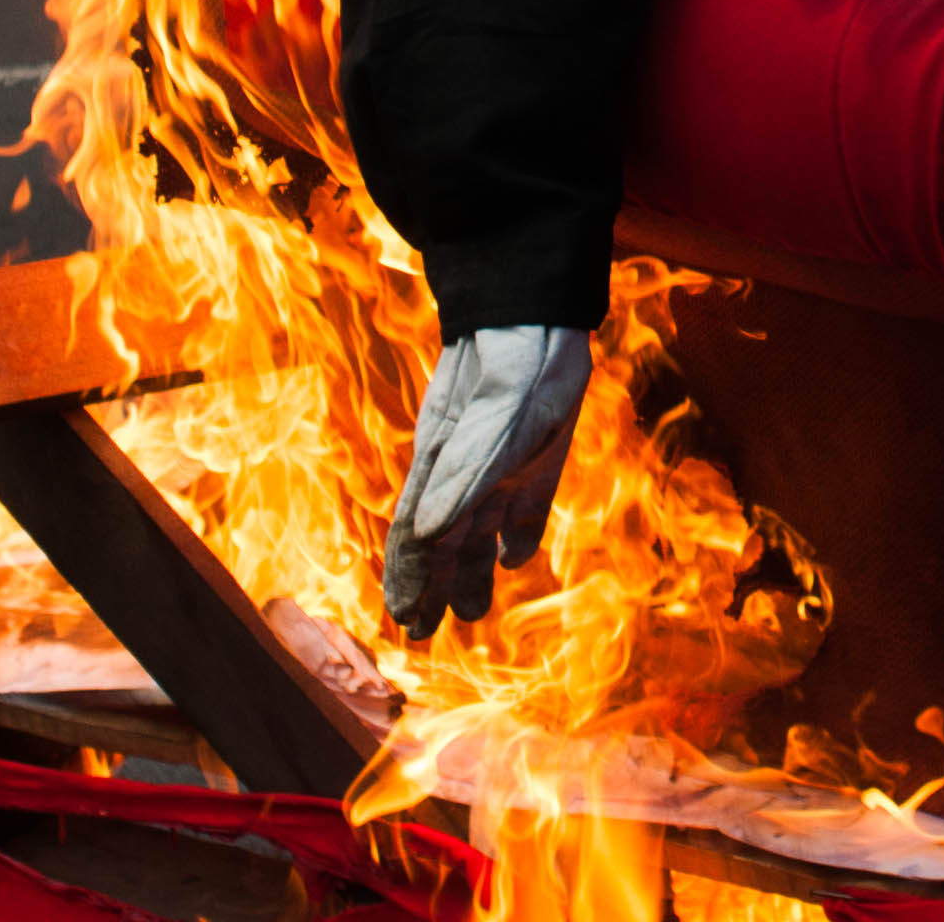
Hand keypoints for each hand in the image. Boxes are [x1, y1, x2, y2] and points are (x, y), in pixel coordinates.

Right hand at [382, 325, 592, 633]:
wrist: (540, 310)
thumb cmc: (514, 360)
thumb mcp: (493, 421)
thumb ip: (462, 477)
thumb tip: (424, 536)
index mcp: (444, 467)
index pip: (417, 536)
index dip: (409, 578)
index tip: (402, 619)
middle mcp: (466, 470)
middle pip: (442, 541)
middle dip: (432, 587)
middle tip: (423, 634)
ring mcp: (501, 461)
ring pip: (478, 528)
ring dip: (471, 570)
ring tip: (470, 612)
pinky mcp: (538, 453)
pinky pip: (522, 502)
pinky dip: (517, 533)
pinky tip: (516, 557)